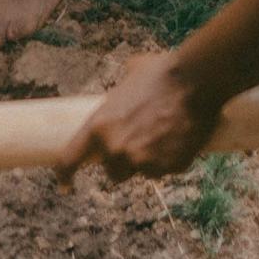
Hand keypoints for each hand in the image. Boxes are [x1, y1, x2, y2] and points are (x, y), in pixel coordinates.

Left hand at [65, 50, 223, 183]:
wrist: (194, 81)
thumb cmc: (160, 73)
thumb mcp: (126, 78)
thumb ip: (117, 96)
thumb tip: (120, 90)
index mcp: (98, 127)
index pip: (70, 159)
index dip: (64, 174)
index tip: (64, 185)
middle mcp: (117, 149)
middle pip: (112, 172)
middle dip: (121, 162)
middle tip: (136, 141)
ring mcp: (143, 162)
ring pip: (139, 173)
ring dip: (145, 162)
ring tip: (161, 135)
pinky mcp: (168, 168)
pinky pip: (163, 171)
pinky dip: (168, 160)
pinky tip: (177, 139)